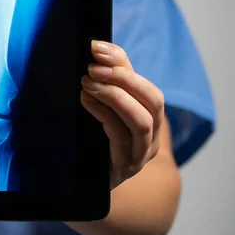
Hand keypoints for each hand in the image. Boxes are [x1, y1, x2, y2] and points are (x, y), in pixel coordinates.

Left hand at [81, 41, 164, 189]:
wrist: (81, 187)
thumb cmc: (90, 144)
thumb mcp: (99, 111)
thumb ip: (103, 83)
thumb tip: (95, 48)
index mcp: (148, 118)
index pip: (144, 85)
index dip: (122, 63)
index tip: (95, 47)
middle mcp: (151, 136)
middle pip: (153, 100)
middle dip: (123, 78)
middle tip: (91, 67)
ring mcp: (141, 154)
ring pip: (142, 120)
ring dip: (115, 96)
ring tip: (87, 82)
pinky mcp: (125, 167)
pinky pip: (120, 137)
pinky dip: (103, 114)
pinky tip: (85, 100)